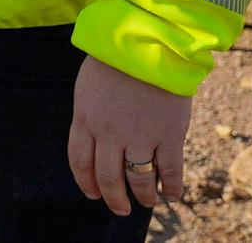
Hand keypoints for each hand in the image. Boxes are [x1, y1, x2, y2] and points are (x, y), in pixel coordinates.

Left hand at [69, 54, 190, 212]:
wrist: (145, 41)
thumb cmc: (115, 60)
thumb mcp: (88, 87)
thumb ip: (90, 115)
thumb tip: (94, 141)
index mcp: (85, 118)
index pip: (80, 161)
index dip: (87, 183)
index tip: (94, 194)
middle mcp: (109, 132)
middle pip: (108, 177)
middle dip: (114, 198)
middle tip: (120, 208)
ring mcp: (140, 135)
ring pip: (139, 179)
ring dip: (143, 196)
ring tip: (147, 202)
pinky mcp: (169, 134)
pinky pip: (170, 171)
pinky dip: (171, 188)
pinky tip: (171, 195)